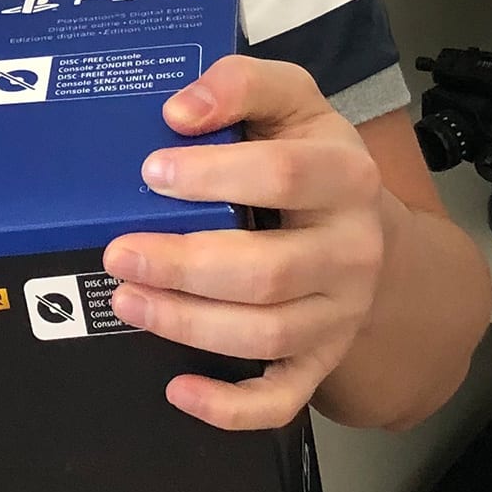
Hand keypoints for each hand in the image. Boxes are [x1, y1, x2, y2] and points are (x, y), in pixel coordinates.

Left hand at [102, 56, 388, 430]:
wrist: (374, 233)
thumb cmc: (311, 159)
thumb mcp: (292, 101)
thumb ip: (241, 84)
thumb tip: (180, 110)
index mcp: (346, 176)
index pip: (284, 175)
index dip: (214, 174)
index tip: (152, 171)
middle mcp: (352, 251)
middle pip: (267, 270)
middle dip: (183, 265)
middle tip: (117, 252)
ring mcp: (339, 314)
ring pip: (266, 335)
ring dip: (187, 324)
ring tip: (126, 300)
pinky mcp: (320, 360)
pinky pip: (282, 399)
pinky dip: (231, 407)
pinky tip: (178, 391)